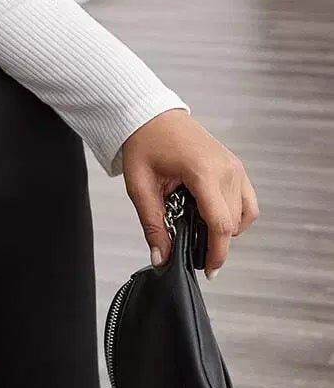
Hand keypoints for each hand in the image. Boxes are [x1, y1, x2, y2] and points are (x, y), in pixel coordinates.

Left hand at [119, 108, 257, 279]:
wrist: (152, 116)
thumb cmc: (144, 145)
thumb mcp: (140, 187)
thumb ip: (153, 225)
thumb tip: (162, 258)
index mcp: (203, 172)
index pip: (220, 224)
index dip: (216, 253)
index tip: (209, 271)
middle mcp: (227, 169)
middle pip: (232, 223)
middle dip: (215, 243)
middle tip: (191, 249)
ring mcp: (235, 166)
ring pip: (244, 214)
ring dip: (226, 229)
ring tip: (199, 231)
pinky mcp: (236, 166)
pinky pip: (247, 201)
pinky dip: (235, 215)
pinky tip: (211, 217)